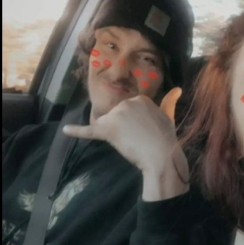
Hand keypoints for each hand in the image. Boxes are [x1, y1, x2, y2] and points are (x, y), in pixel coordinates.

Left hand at [62, 88, 188, 199]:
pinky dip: (76, 131)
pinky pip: (88, 130)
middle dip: (123, 129)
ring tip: (130, 144)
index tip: (143, 133)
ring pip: (107, 124)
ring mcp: (116, 115)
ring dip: (114, 134)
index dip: (134, 124)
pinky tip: (65, 130)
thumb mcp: (168, 116)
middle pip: (116, 116)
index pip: (128, 110)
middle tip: (138, 141)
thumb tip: (178, 89)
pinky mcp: (106, 130)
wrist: (162, 156)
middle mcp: (126, 103)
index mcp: (140, 99)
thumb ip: (170, 101)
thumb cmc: (166, 138)